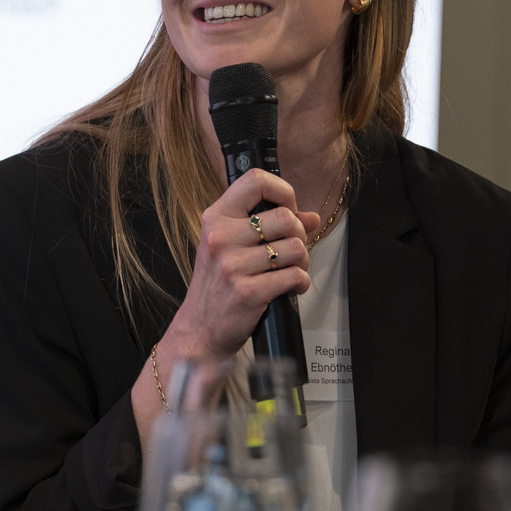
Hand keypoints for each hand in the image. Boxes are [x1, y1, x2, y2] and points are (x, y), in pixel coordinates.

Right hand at [162, 167, 320, 363]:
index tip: (288, 208)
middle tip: (291, 250)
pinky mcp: (247, 291)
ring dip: (302, 261)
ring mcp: (233, 265)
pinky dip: (301, 282)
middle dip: (299, 235)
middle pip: (286, 218)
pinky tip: (291, 287)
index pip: (255, 181)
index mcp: (216, 218)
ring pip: (295, 248)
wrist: (199, 330)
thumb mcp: (231, 248)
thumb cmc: (217, 286)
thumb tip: (311, 217)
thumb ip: (269, 226)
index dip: (283, 191)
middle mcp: (221, 238)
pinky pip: (294, 276)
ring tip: (290, 270)